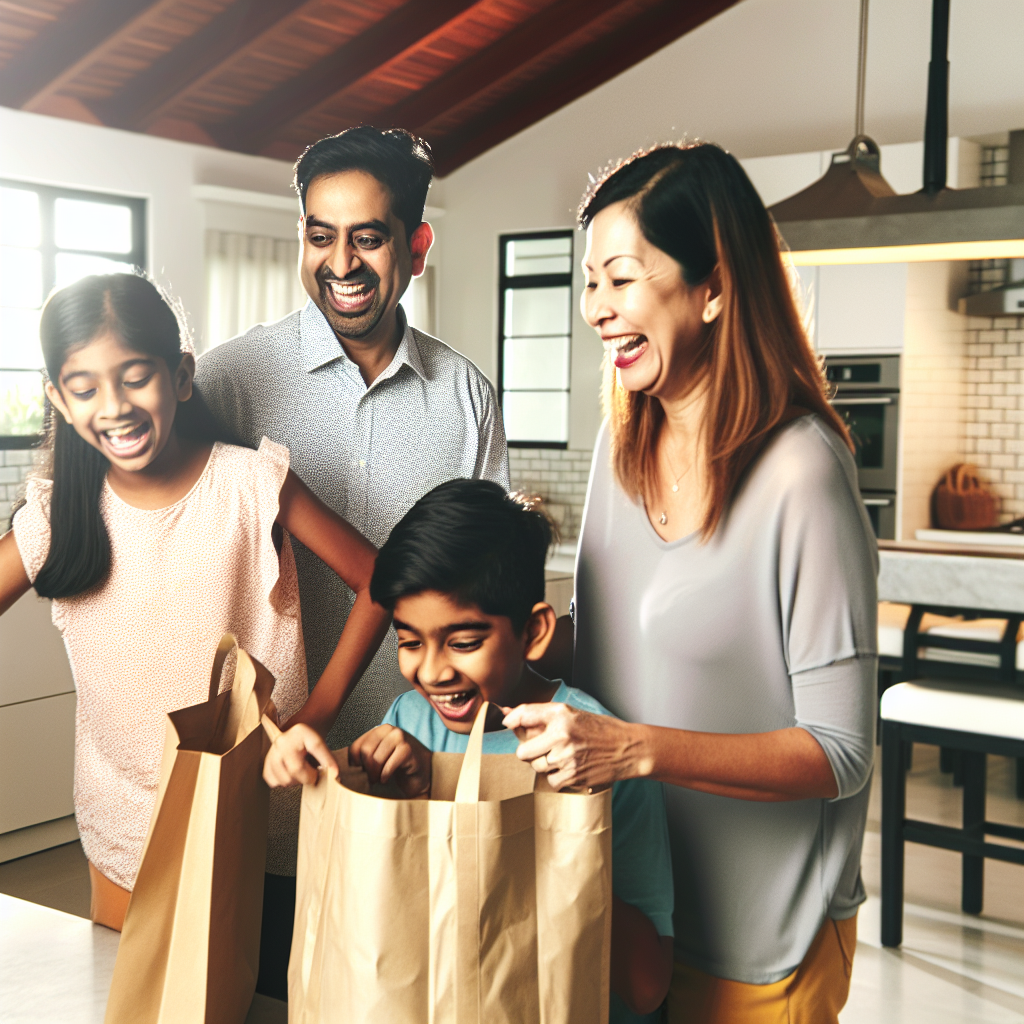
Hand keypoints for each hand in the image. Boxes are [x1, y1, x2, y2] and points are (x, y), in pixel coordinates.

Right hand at [263, 723, 338, 787]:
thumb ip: (327, 758)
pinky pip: (273, 781)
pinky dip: (283, 782)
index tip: (335, 774)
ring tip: (302, 772)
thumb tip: (334, 776)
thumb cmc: (308, 740)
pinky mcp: (266, 762)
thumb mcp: (319, 742)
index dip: (327, 761)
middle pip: (296, 769)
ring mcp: (272, 751)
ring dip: (296, 782)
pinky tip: (290, 774)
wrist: (294, 733)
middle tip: (314, 775)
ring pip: (285, 779)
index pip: (316, 747)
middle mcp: (283, 740)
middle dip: (308, 778)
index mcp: (300, 731)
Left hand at [348, 725, 431, 797]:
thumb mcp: (378, 757)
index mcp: (380, 729)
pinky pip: (388, 765)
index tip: (360, 771)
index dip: (354, 762)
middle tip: (371, 778)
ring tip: (378, 779)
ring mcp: (400, 737)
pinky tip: (386, 779)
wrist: (422, 774)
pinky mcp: (408, 750)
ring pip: (375, 759)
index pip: (357, 745)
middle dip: (366, 769)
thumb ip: (365, 754)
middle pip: (365, 752)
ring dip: (374, 774)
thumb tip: (344, 764)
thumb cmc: (397, 767)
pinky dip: (384, 776)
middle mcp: (390, 730)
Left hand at [502, 703, 650, 790]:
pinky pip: (550, 781)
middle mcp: (561, 735)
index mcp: (561, 715)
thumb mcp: (571, 714)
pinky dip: (556, 777)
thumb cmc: (598, 729)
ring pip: (536, 767)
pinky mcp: (572, 776)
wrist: (626, 748)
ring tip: (560, 756)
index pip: (524, 715)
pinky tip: (569, 767)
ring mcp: (566, 757)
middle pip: (523, 751)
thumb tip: (508, 717)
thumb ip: (540, 716)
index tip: (508, 722)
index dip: (511, 720)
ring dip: (543, 764)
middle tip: (541, 747)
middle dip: (529, 751)